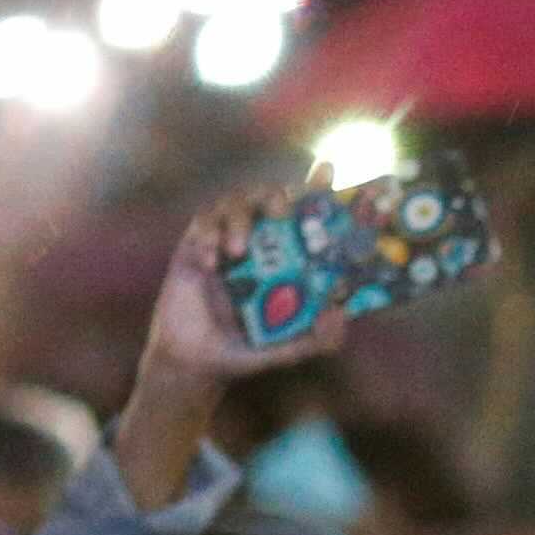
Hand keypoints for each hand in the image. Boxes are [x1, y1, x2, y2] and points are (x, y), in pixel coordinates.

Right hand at [134, 186, 351, 393]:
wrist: (196, 363)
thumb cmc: (245, 349)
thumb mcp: (286, 349)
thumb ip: (316, 339)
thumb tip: (340, 315)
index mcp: (287, 259)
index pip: (305, 217)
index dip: (318, 190)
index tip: (327, 170)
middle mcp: (260, 243)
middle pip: (269, 197)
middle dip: (276, 195)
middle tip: (279, 211)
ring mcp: (226, 241)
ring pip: (234, 203)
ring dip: (238, 219)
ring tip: (236, 251)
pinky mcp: (194, 247)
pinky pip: (201, 224)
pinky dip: (207, 236)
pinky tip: (208, 263)